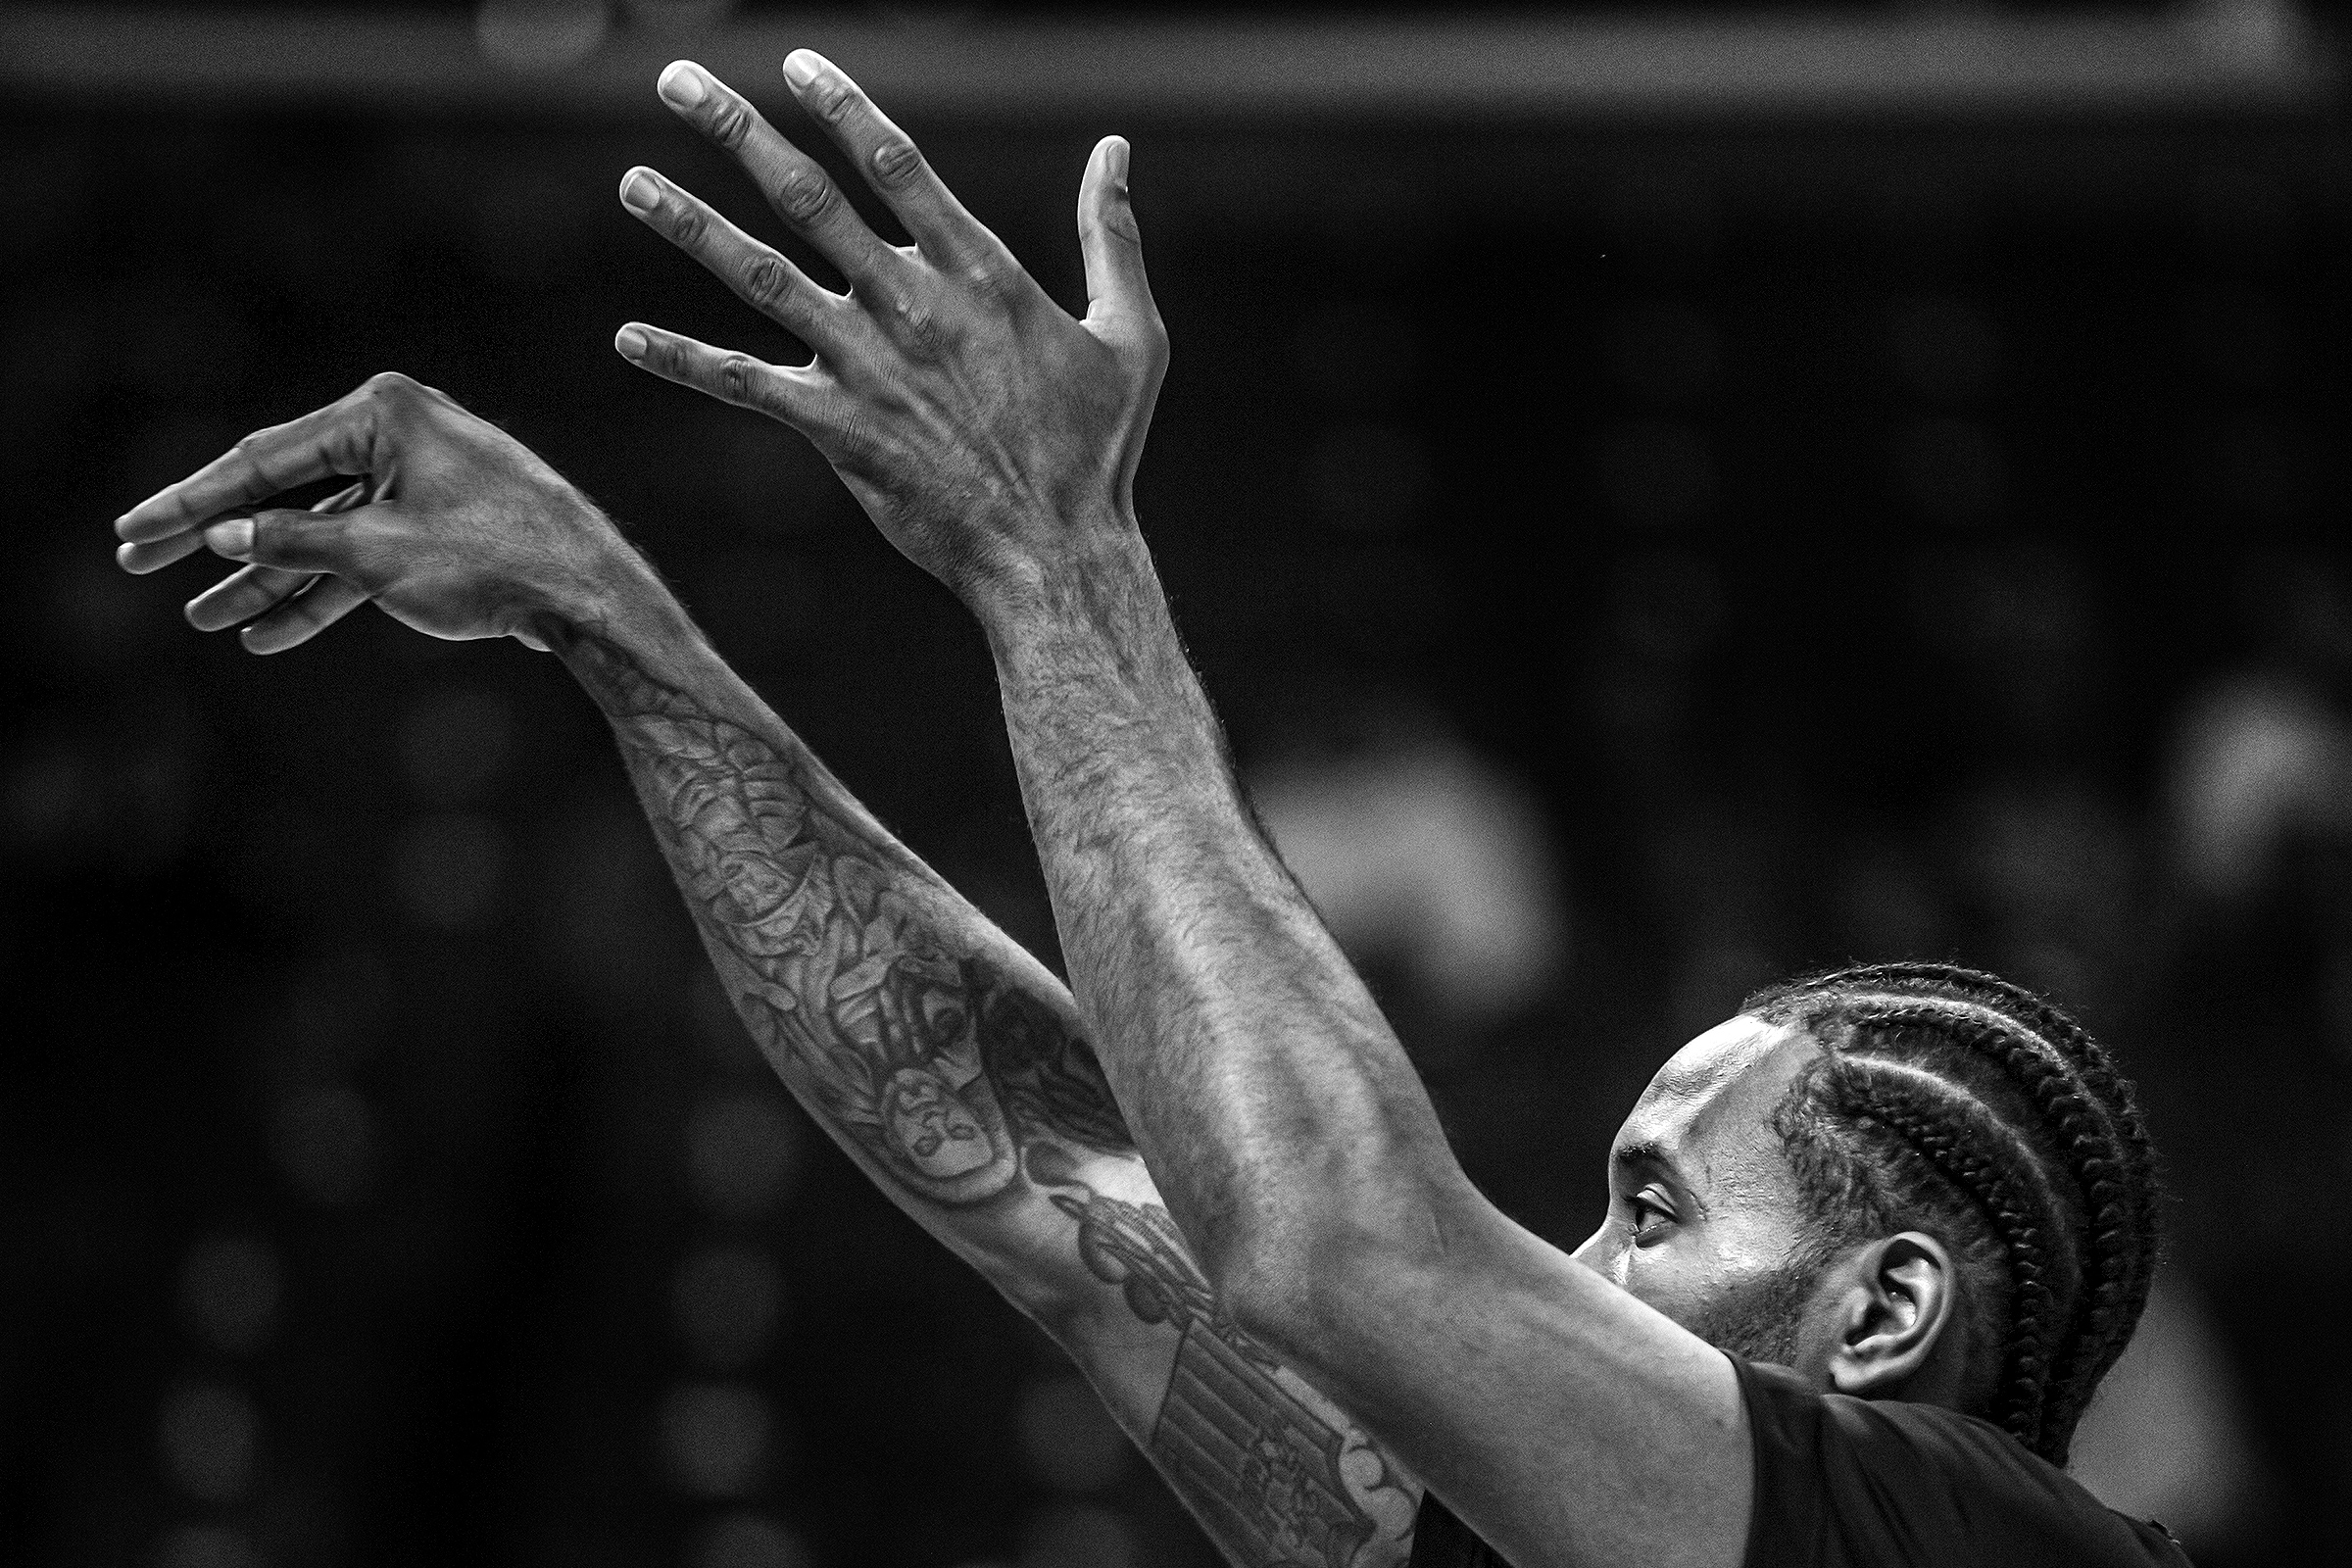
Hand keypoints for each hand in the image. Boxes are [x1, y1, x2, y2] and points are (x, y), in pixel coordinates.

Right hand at [113, 373, 640, 652]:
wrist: (594, 594)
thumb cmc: (492, 559)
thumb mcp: (375, 554)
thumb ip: (292, 542)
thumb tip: (224, 535)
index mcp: (381, 411)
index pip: (263, 460)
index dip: (189, 503)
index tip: (131, 535)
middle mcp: (401, 432)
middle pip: (287, 491)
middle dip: (218, 540)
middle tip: (139, 567)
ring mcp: (424, 479)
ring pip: (325, 533)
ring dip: (268, 580)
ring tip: (205, 620)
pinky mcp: (444, 525)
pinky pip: (367, 556)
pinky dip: (325, 594)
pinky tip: (270, 634)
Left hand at [615, 51, 1166, 607]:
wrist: (1056, 553)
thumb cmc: (1100, 450)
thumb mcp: (1131, 335)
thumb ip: (1112, 236)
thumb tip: (1117, 149)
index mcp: (982, 272)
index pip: (896, 161)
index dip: (841, 105)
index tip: (795, 63)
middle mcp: (913, 304)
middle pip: (808, 196)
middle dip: (737, 131)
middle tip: (676, 81)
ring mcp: (868, 365)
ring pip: (761, 275)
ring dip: (690, 225)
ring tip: (631, 181)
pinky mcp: (837, 429)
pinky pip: (744, 386)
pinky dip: (683, 360)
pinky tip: (627, 338)